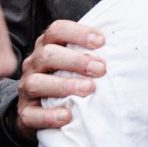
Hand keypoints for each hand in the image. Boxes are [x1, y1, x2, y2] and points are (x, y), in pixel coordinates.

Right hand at [16, 20, 105, 140]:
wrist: (41, 111)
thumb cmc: (67, 78)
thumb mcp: (75, 62)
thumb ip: (90, 52)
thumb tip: (122, 48)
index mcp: (47, 46)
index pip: (56, 30)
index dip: (78, 32)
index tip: (101, 41)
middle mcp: (34, 64)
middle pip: (48, 55)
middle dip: (76, 60)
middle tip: (101, 69)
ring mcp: (26, 88)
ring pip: (36, 83)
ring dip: (65, 85)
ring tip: (88, 89)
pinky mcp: (25, 112)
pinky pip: (30, 115)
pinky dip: (49, 116)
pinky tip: (67, 116)